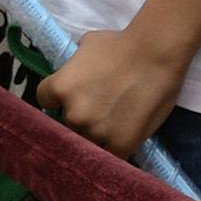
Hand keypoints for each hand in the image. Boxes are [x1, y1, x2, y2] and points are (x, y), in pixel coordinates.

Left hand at [36, 27, 185, 159]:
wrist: (156, 55)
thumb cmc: (121, 44)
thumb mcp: (86, 46)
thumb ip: (74, 65)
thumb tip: (73, 72)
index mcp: (61, 88)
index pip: (45, 101)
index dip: (56, 98)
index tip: (68, 96)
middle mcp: (74, 114)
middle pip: (66, 123)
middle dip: (78, 117)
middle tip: (96, 107)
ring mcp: (96, 133)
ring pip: (86, 142)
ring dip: (95, 135)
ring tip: (112, 122)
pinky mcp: (119, 146)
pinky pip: (109, 155)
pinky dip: (113, 149)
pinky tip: (121, 137)